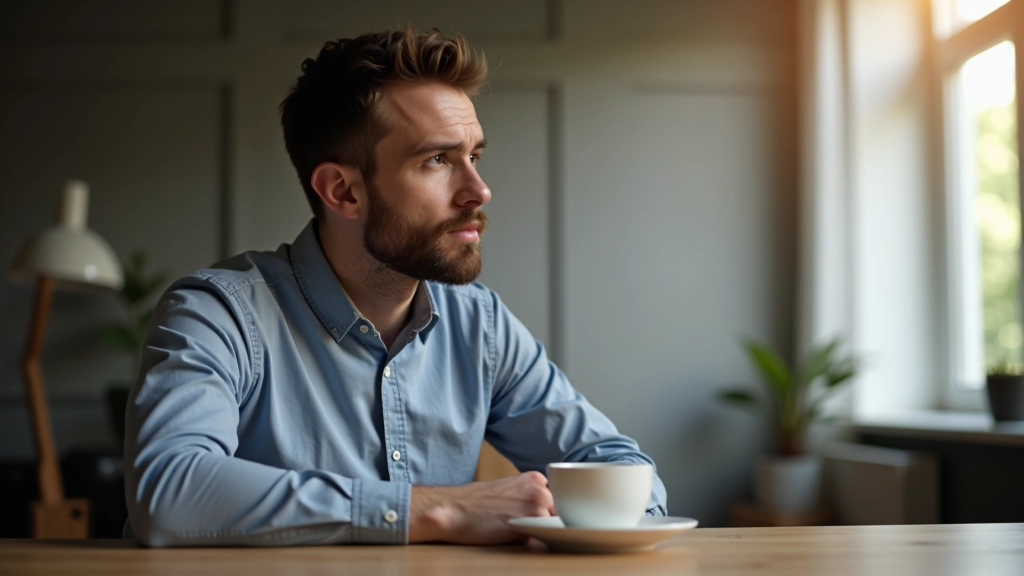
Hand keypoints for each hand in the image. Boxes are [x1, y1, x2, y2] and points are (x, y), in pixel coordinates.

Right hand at [409, 471, 553, 543]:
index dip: (545, 514)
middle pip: (558, 515)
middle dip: (545, 524)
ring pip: (551, 528)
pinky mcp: (529, 524)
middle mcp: (540, 489)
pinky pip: (540, 539)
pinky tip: (509, 536)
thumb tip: (547, 515)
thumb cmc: (475, 503)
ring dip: (537, 533)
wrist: (453, 509)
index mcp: (535, 479)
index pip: (556, 502)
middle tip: (518, 526)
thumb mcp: (507, 490)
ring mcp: (536, 506)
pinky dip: (529, 541)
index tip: (532, 519)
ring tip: (511, 530)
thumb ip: (528, 498)